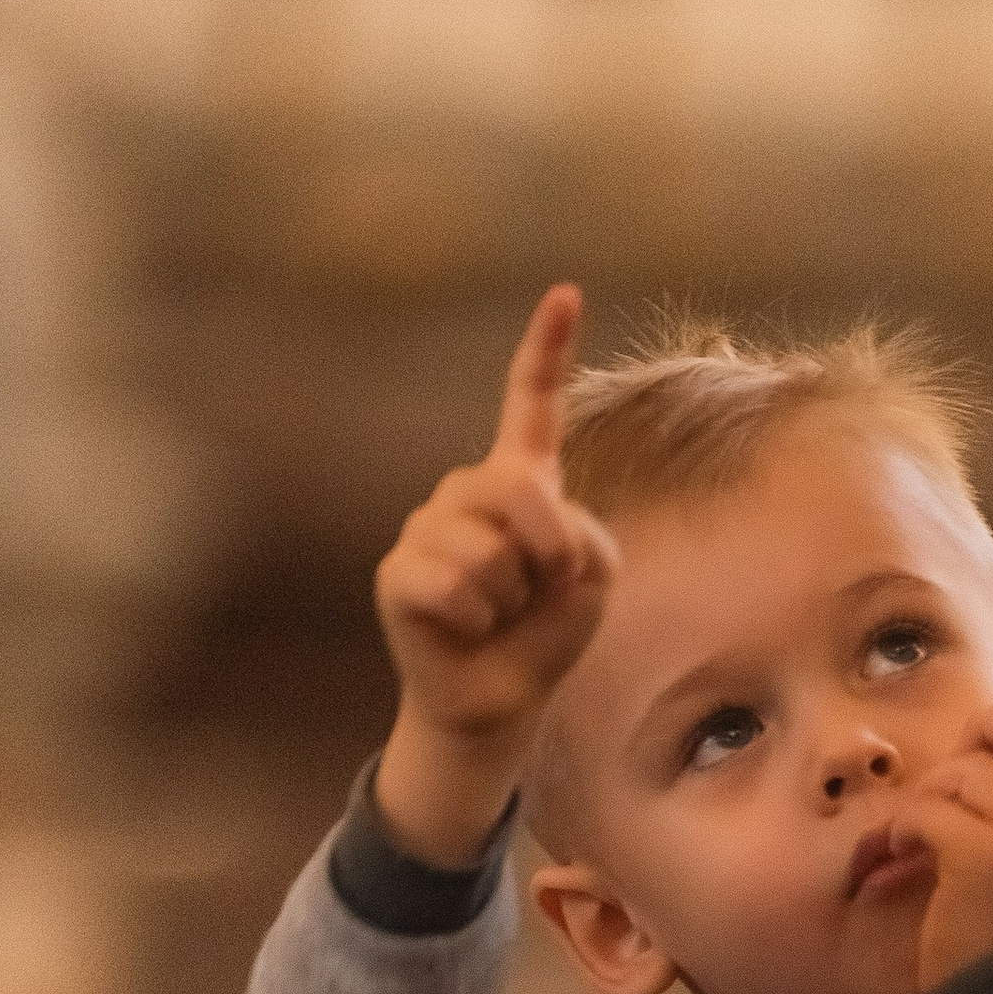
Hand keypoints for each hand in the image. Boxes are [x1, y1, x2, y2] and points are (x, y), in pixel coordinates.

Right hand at [373, 285, 618, 863]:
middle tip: (537, 591)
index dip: (545, 348)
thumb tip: (506, 541)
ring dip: (511, 598)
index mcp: (521, 480)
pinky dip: (474, 619)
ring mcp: (427, 527)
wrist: (502, 701)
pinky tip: (462, 629)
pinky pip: (450, 584)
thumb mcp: (594, 578)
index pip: (530, 404)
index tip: (566, 292)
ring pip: (490, 550)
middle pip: (523, 490)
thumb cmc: (547, 633)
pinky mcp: (399, 574)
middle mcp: (468, 491)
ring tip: (497, 615)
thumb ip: (578, 537)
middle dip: (550, 551)